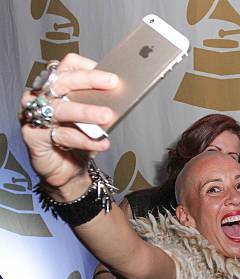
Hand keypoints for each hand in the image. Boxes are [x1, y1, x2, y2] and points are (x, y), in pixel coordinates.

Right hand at [20, 53, 117, 198]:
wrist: (67, 168)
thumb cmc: (79, 137)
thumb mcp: (94, 119)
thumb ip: (102, 105)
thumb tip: (122, 95)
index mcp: (57, 86)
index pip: (68, 66)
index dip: (88, 67)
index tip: (110, 73)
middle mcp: (42, 96)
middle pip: (62, 81)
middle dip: (88, 80)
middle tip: (112, 83)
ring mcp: (35, 114)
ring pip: (60, 108)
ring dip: (86, 111)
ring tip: (107, 116)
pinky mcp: (33, 136)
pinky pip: (61, 135)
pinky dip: (84, 139)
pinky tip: (100, 142)